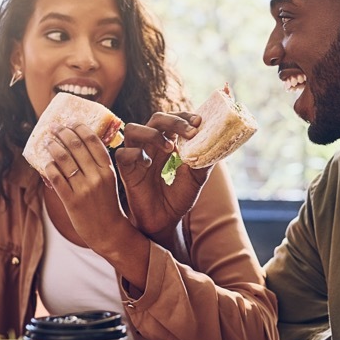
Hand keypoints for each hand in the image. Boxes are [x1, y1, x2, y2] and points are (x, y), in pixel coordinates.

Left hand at [42, 123, 131, 249]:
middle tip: (54, 127)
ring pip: (64, 160)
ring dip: (53, 146)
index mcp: (108, 169)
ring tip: (47, 141)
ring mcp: (84, 189)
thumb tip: (79, 144)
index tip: (71, 122)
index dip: (79, 128)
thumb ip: (98, 164)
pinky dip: (49, 167)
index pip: (93, 141)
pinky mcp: (72, 201)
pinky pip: (56, 179)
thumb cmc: (107, 204)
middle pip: (76, 146)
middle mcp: (97, 176)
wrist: (109, 231)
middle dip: (62, 133)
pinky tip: (46, 162)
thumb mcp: (109, 181)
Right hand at [115, 111, 211, 239]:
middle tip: (190, 131)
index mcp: (167, 143)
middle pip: (155, 119)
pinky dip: (135, 154)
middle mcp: (150, 146)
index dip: (184, 116)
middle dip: (173, 121)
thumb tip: (217, 143)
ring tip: (170, 147)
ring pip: (133, 129)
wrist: (166, 222)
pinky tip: (149, 165)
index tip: (198, 121)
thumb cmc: (178, 199)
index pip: (172, 119)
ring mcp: (137, 157)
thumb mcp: (197, 178)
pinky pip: (122, 154)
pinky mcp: (126, 172)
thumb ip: (204, 160)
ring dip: (152, 134)